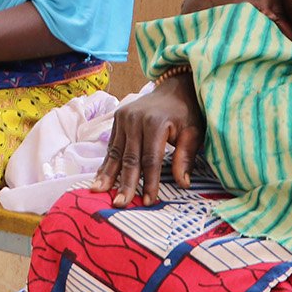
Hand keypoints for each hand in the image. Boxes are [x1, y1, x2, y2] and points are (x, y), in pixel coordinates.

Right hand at [93, 73, 203, 207]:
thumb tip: (183, 184)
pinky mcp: (117, 118)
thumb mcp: (193, 132)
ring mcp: (123, 118)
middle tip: (120, 204)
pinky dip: (107, 163)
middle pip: (130, 158)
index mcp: (155, 123)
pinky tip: (99, 178)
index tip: (148, 201)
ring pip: (116, 153)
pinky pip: (112, 145)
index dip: (150, 181)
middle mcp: (135, 119)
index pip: (151, 159)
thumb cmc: (186, 112)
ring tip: (98, 192)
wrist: (174, 87)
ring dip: (108, 175)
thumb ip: (186, 157)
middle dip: (125, 183)